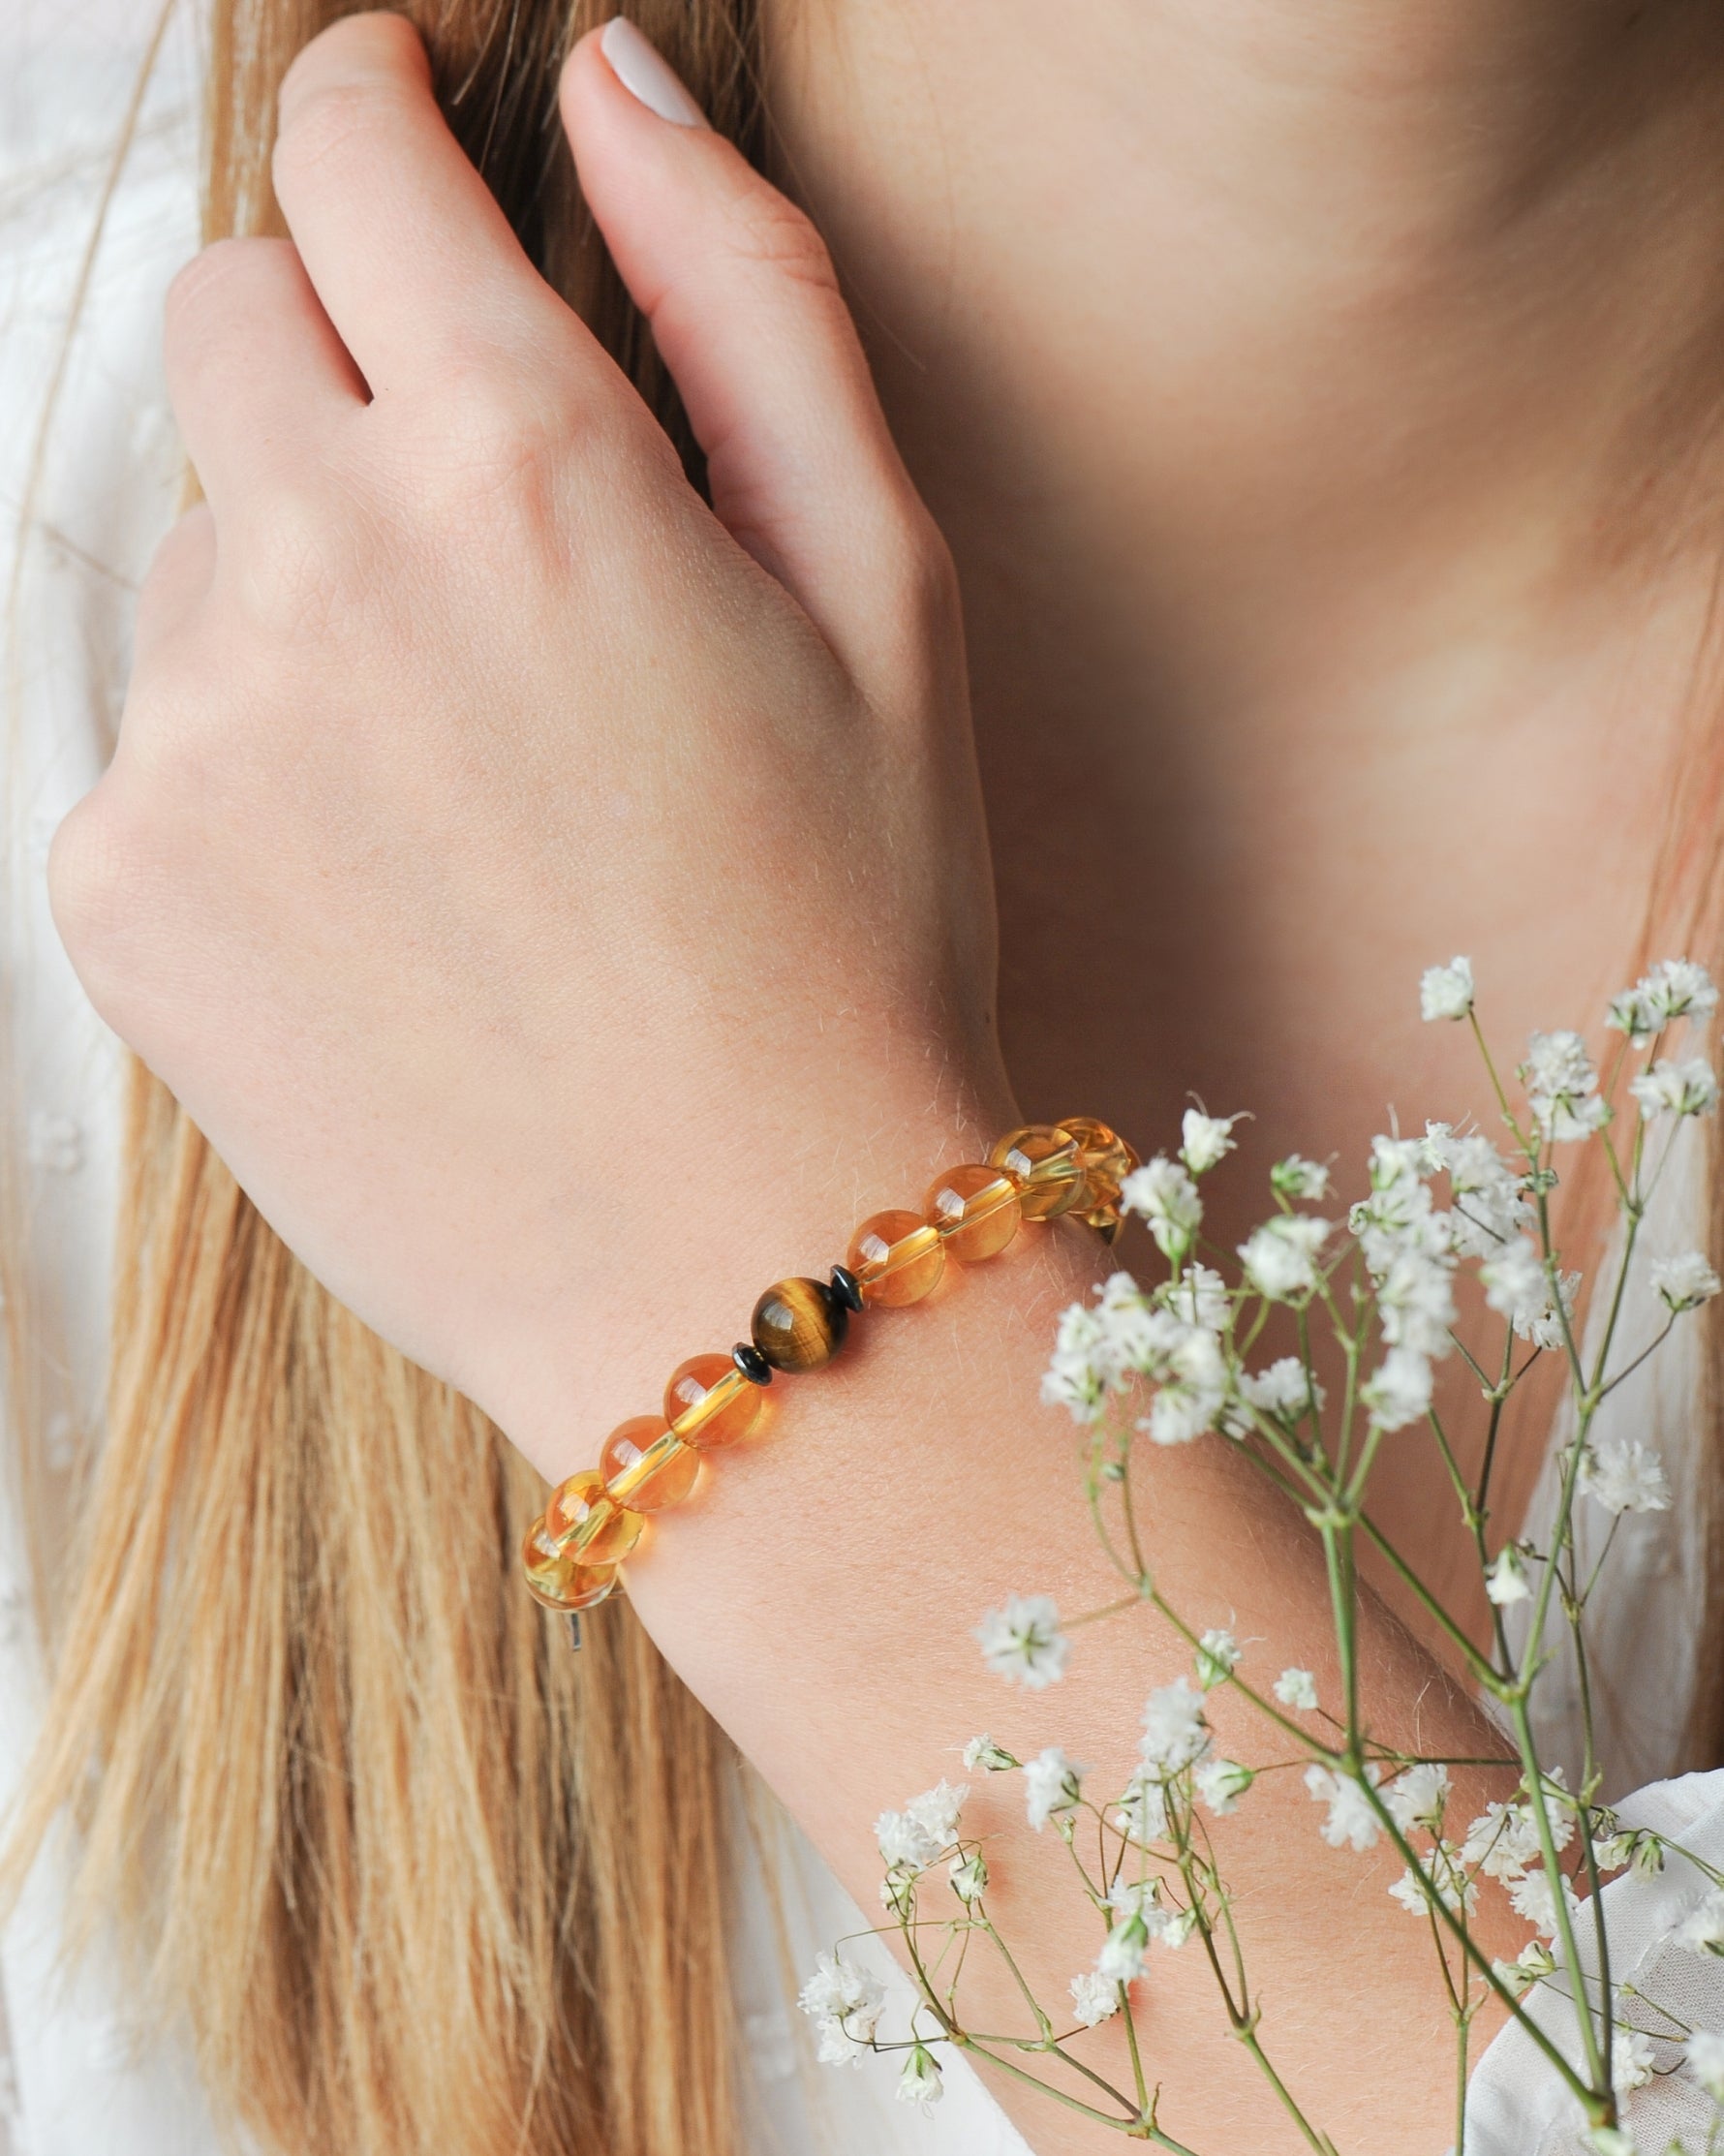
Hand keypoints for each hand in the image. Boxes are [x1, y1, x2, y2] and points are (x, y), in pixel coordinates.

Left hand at [49, 13, 1008, 1469]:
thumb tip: (617, 81)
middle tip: (476, 527)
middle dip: (330, 358)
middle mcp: (320, 565)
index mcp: (524, 461)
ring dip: (302, 597)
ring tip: (469, 787)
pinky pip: (149, 742)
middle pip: (228, 325)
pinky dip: (252, 775)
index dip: (373, 110)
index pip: (351, 158)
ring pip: (190, 552)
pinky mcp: (121, 895)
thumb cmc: (856, 940)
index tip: (390, 123)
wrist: (745, 1272)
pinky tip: (396, 904)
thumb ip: (749, 297)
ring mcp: (193, 737)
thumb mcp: (888, 595)